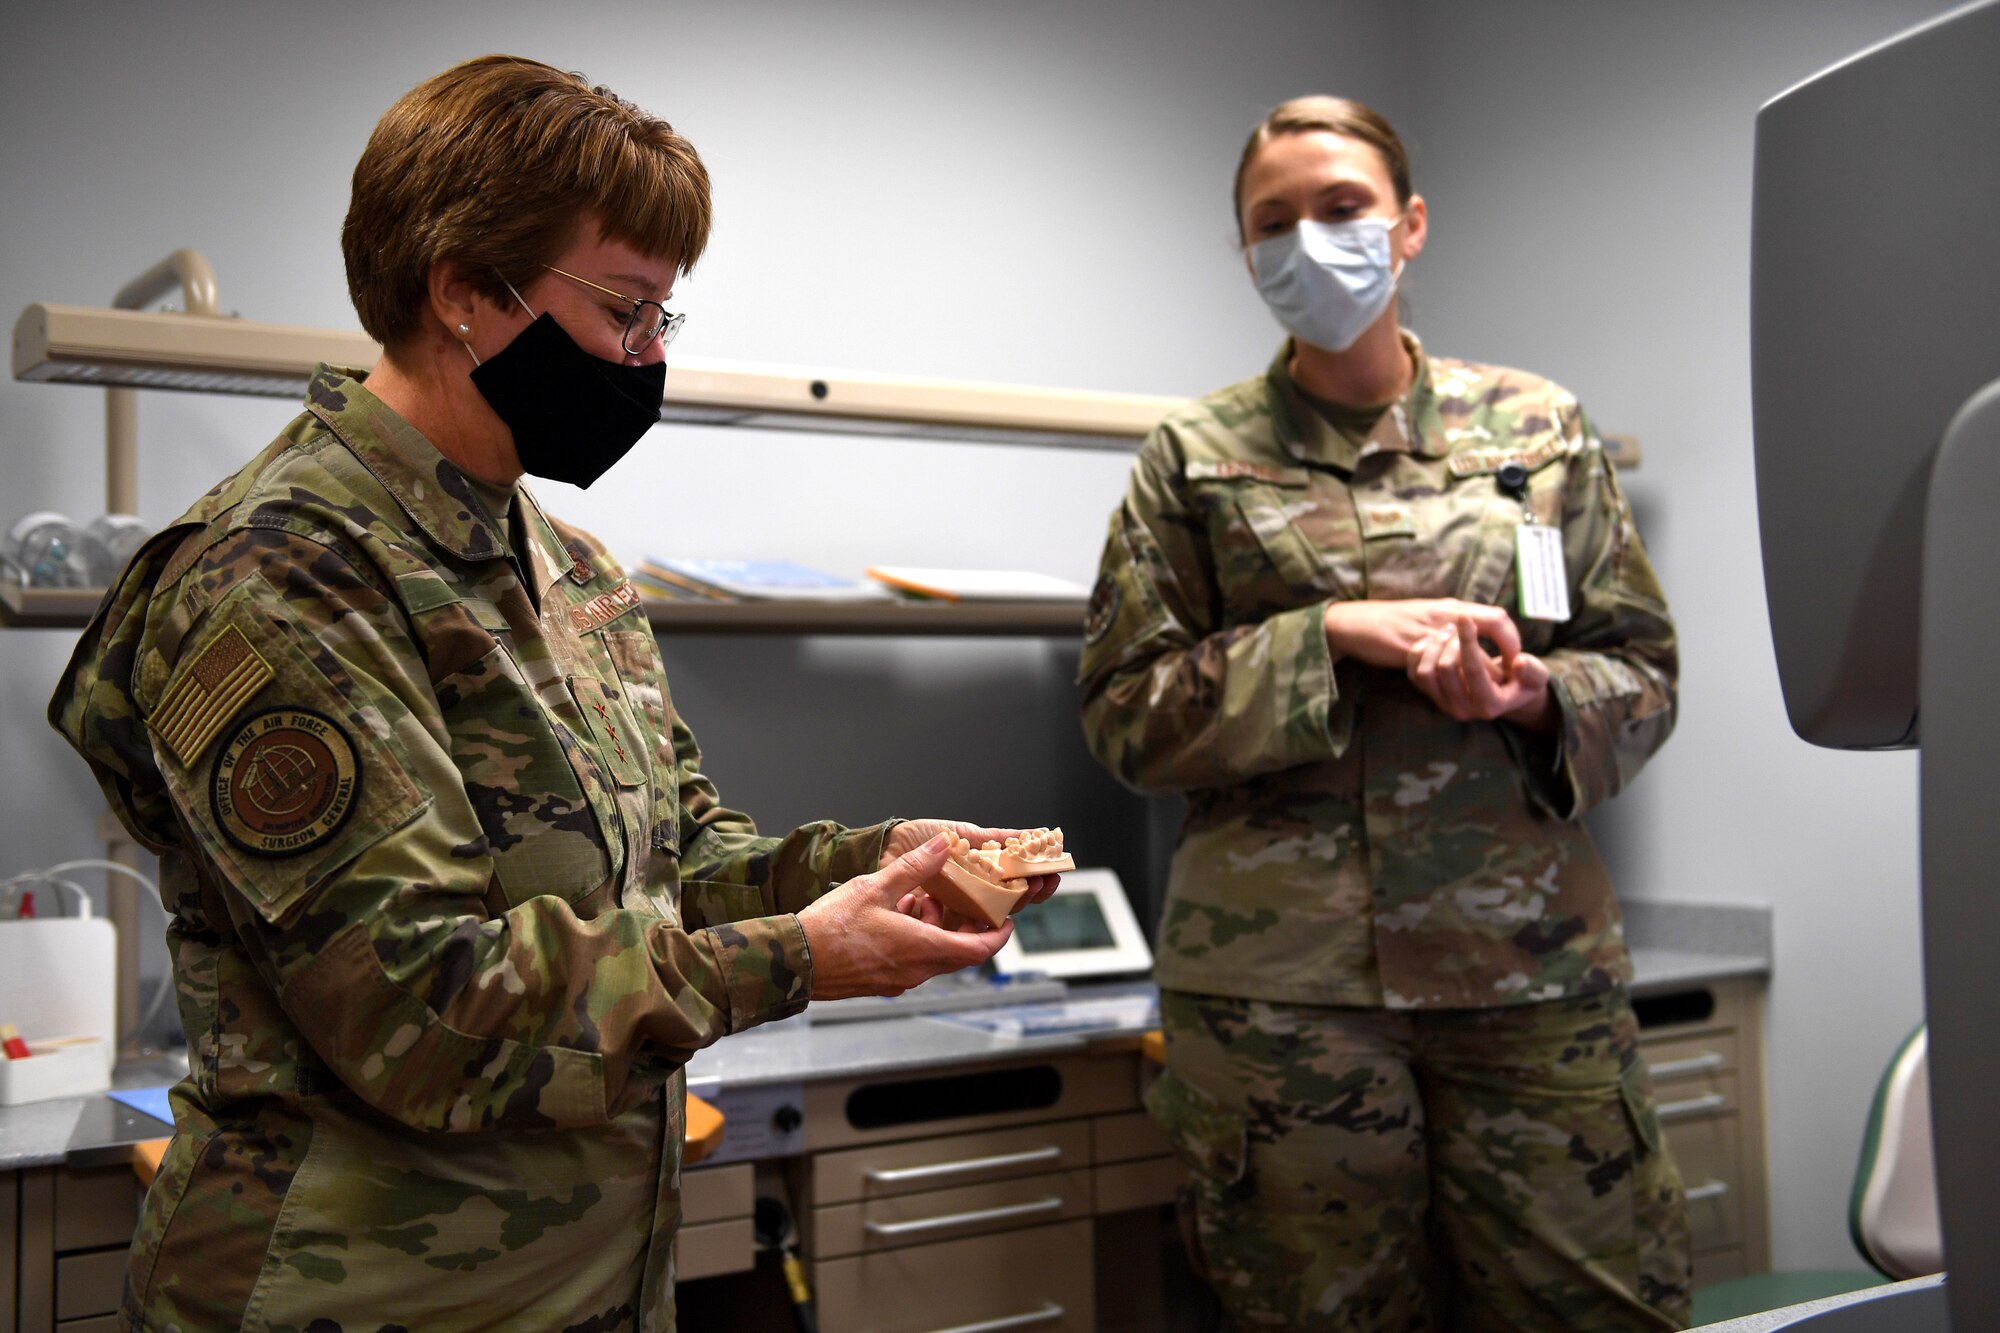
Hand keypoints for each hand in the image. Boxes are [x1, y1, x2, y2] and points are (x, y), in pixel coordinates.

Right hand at [799, 834, 1014, 999]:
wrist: (794, 960)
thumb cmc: (832, 926)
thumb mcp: (876, 886)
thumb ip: (915, 866)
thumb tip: (945, 844)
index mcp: (923, 949)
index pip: (979, 949)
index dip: (998, 935)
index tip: (1007, 920)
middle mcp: (916, 970)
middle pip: (959, 953)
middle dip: (964, 926)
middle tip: (963, 901)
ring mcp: (898, 979)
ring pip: (933, 955)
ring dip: (935, 929)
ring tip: (920, 899)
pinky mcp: (881, 982)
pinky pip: (912, 960)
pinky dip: (916, 938)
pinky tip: (896, 913)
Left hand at [884, 818, 1060, 910]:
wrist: (879, 847)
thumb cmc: (916, 839)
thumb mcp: (961, 834)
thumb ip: (996, 838)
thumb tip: (1034, 831)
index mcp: (978, 878)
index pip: (1015, 888)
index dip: (1036, 884)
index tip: (1050, 873)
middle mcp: (967, 899)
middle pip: (1006, 907)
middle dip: (1027, 895)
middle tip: (1039, 881)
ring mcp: (950, 914)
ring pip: (982, 923)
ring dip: (1000, 910)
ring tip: (1010, 892)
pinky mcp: (928, 926)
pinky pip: (950, 932)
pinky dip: (959, 920)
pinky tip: (960, 903)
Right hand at [1323, 598, 1522, 670]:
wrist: (1356, 622)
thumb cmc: (1392, 621)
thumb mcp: (1428, 617)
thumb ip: (1452, 628)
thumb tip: (1474, 645)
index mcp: (1451, 607)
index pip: (1498, 618)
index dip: (1511, 639)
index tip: (1515, 659)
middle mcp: (1445, 616)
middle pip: (1489, 632)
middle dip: (1502, 659)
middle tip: (1508, 678)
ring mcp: (1429, 631)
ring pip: (1467, 652)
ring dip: (1479, 672)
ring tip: (1483, 686)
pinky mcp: (1411, 649)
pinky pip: (1441, 666)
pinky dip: (1451, 680)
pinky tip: (1453, 690)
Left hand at [1405, 614, 1555, 728]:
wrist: (1505, 692)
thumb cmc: (1522, 679)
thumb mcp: (1535, 675)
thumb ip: (1532, 671)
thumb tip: (1520, 662)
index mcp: (1489, 705)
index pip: (1472, 669)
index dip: (1468, 640)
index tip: (1466, 617)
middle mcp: (1464, 710)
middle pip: (1446, 668)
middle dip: (1453, 640)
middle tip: (1462, 622)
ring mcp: (1444, 704)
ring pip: (1426, 671)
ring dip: (1435, 644)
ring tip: (1449, 629)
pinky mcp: (1430, 696)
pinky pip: (1414, 672)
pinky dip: (1420, 652)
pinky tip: (1436, 639)